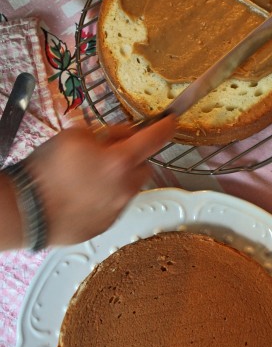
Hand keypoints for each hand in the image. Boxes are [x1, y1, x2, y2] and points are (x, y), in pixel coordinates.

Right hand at [22, 116, 175, 246]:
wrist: (28, 209)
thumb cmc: (47, 170)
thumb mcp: (75, 135)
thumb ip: (105, 134)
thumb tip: (119, 137)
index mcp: (120, 161)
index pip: (154, 139)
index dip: (165, 127)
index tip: (170, 122)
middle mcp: (125, 187)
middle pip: (145, 166)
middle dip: (134, 157)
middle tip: (110, 153)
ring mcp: (117, 209)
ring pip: (130, 187)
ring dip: (121, 178)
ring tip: (92, 175)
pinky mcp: (106, 224)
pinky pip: (115, 205)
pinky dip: (107, 197)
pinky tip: (84, 194)